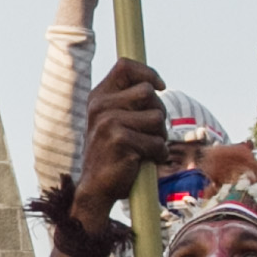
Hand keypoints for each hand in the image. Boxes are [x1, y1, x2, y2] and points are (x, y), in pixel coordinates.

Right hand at [75, 60, 169, 216]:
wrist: (96, 189)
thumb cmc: (113, 154)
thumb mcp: (114, 121)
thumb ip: (129, 102)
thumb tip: (158, 84)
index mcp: (98, 97)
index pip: (125, 66)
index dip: (148, 73)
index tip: (160, 86)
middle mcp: (100, 106)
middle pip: (148, 92)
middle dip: (158, 113)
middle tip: (149, 133)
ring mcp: (108, 122)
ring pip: (157, 118)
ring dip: (160, 137)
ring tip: (145, 149)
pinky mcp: (120, 140)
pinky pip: (157, 142)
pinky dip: (158, 155)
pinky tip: (144, 162)